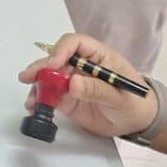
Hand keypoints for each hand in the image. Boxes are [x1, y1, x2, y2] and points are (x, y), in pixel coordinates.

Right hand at [18, 33, 156, 137]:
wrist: (136, 122)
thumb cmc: (135, 103)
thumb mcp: (120, 97)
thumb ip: (97, 90)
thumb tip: (73, 83)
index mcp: (98, 56)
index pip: (76, 43)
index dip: (62, 50)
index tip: (54, 64)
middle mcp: (82, 66)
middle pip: (56, 59)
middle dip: (41, 67)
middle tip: (29, 77)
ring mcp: (73, 82)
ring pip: (49, 77)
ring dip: (37, 85)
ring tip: (32, 99)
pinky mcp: (67, 98)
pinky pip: (49, 95)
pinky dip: (39, 99)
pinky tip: (34, 106)